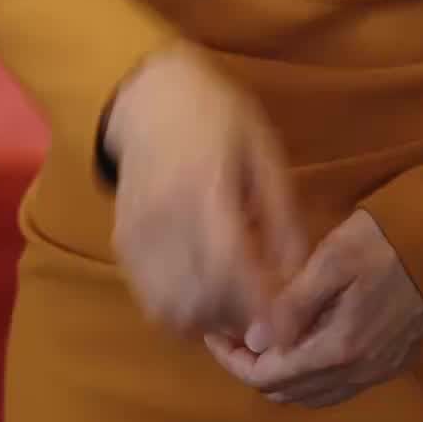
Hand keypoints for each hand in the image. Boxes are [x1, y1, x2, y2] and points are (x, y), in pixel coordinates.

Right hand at [103, 46, 307, 342]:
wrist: (151, 98)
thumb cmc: (217, 117)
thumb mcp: (263, 150)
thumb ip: (282, 212)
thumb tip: (299, 271)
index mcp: (204, 185)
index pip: (229, 264)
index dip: (258, 304)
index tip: (286, 324)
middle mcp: (164, 217)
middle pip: (201, 299)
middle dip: (240, 318)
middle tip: (267, 309)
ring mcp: (137, 235)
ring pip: (172, 312)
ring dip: (211, 322)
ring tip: (238, 304)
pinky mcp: (122, 246)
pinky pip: (152, 303)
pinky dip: (183, 314)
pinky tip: (208, 294)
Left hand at [205, 207, 422, 408]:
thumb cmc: (387, 240)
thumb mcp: (333, 258)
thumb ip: (294, 303)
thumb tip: (255, 341)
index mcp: (339, 348)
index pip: (268, 376)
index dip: (234, 359)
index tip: (216, 333)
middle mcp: (357, 371)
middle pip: (287, 392)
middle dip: (253, 367)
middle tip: (235, 332)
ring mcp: (376, 371)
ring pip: (313, 394)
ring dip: (281, 375)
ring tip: (262, 338)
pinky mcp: (391, 363)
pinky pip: (338, 387)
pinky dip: (310, 375)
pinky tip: (302, 344)